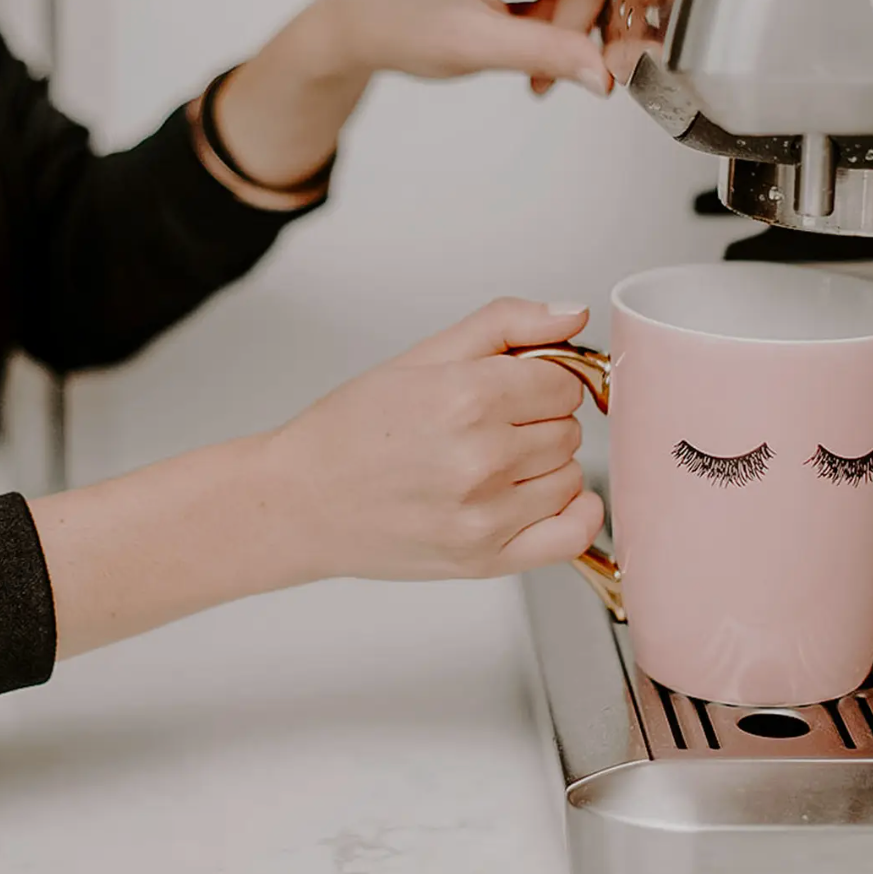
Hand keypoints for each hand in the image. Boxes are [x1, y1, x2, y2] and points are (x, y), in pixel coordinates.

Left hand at [212, 0, 650, 189]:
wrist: (362, 23)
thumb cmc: (398, 24)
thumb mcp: (472, 48)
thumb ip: (543, 55)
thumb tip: (600, 72)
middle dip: (569, 26)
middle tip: (541, 74)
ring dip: (559, 26)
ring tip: (524, 61)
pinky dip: (550, 16)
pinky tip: (523, 36)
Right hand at [261, 298, 604, 581]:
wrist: (299, 502)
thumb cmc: (352, 430)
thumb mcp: (422, 355)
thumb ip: (506, 324)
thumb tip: (573, 313)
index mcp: (466, 397)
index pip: (564, 383)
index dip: (542, 381)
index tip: (513, 389)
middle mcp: (481, 458)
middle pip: (568, 427)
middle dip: (538, 421)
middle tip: (489, 426)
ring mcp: (485, 515)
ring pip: (572, 474)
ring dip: (546, 466)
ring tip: (494, 464)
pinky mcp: (485, 560)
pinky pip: (572, 535)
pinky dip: (573, 514)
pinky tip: (541, 498)